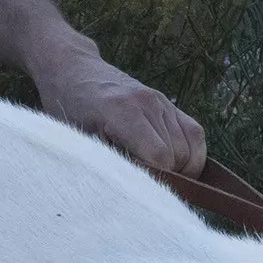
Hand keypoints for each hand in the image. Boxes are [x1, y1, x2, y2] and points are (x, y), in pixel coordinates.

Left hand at [42, 54, 207, 177]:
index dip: (156, 180)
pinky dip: (192, 154)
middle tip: (148, 188)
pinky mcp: (168, 103)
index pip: (159, 156)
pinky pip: (195, 132)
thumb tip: (136, 190)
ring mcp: (161, 101)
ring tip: (161, 178)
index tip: (142, 192)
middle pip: (178, 154)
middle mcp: (148, 103)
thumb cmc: (67, 109)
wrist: (73, 70)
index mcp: (122, 112)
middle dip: (169, 177)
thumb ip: (108, 162)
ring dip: (181, 168)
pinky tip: (178, 165)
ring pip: (191, 146)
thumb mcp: (78, 140)